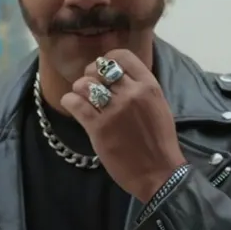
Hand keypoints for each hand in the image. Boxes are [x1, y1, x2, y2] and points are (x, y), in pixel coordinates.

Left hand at [60, 49, 188, 202]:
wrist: (159, 173)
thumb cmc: (160, 142)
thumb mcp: (158, 106)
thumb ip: (141, 89)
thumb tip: (118, 76)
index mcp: (149, 86)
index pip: (121, 57)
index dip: (107, 60)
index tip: (102, 70)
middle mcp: (131, 93)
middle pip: (99, 69)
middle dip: (90, 75)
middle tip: (90, 87)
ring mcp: (113, 110)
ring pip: (84, 84)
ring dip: (79, 89)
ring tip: (82, 99)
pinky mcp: (98, 128)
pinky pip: (75, 103)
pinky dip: (70, 102)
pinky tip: (73, 107)